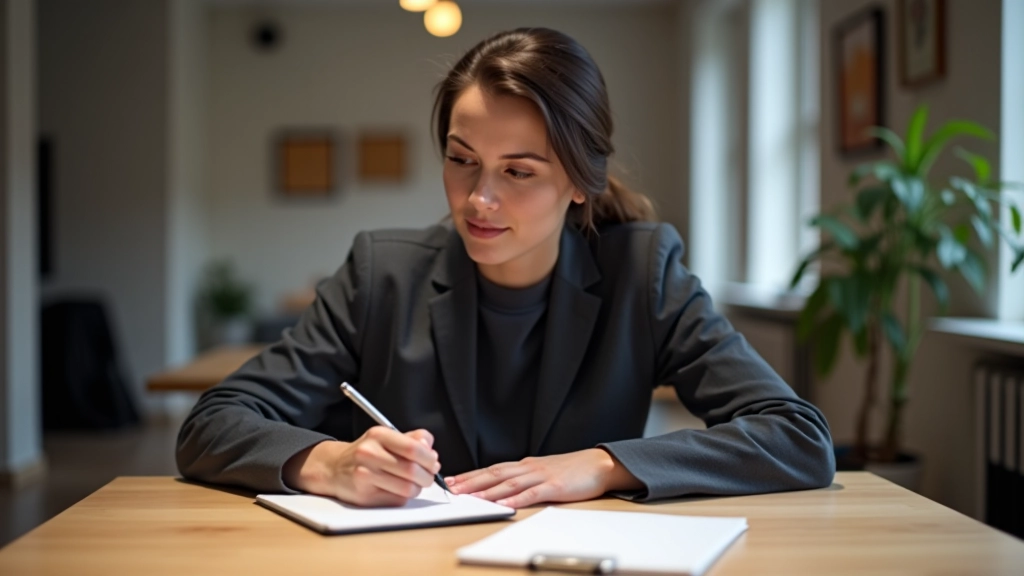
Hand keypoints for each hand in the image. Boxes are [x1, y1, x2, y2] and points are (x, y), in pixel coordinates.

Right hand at [283, 427, 439, 506]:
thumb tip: (431, 451)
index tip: (433, 462)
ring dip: (417, 488)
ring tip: (414, 484)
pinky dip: (404, 497)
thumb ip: (412, 439)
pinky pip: (397, 500)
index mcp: (378, 435)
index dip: (429, 458)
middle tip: (428, 476)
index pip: (413, 448)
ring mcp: (365, 476)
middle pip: (412, 470)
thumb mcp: (387, 438)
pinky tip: (398, 490)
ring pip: (407, 488)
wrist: (334, 468)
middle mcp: (369, 453)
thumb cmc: (367, 453)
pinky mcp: (364, 496)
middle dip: (427, 476)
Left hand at [444, 449, 641, 507]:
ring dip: (487, 491)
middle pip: (495, 474)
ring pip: (509, 483)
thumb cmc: (572, 470)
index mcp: (525, 465)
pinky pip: (532, 494)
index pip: (492, 469)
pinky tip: (503, 505)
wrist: (599, 464)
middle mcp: (529, 468)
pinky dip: (516, 499)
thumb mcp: (544, 471)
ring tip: (470, 497)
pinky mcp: (554, 486)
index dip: (471, 475)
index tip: (453, 480)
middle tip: (452, 488)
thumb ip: (525, 478)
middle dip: (471, 481)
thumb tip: (503, 488)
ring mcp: (541, 476)